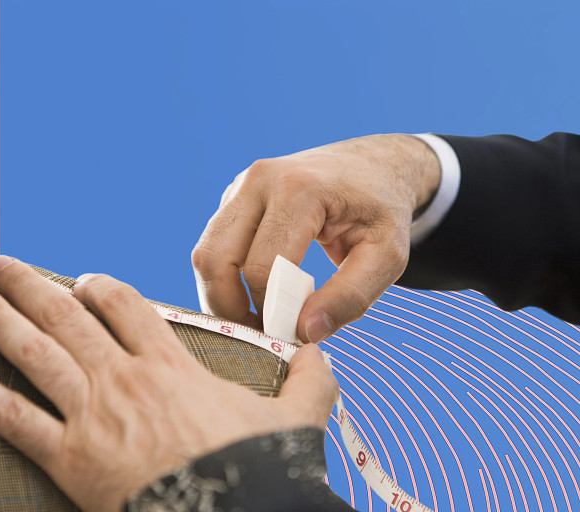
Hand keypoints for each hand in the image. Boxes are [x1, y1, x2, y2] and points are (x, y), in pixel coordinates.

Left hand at [0, 256, 338, 511]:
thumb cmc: (257, 472)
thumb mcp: (297, 420)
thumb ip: (309, 380)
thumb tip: (324, 352)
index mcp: (170, 365)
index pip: (126, 306)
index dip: (99, 287)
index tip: (83, 282)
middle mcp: (123, 377)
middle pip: (67, 316)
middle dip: (30, 284)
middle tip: (0, 262)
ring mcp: (90, 413)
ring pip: (34, 350)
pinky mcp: (66, 456)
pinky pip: (8, 414)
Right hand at [192, 134, 440, 342]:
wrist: (371, 166)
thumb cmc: (382, 210)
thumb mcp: (387, 257)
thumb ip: (350, 297)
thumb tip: (304, 333)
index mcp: (300, 189)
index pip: (262, 266)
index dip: (269, 311)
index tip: (291, 337)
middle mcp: (259, 181)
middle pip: (216, 259)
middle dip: (229, 308)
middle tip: (259, 335)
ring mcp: (241, 187)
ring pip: (205, 254)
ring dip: (220, 295)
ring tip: (253, 321)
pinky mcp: (233, 198)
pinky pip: (213, 246)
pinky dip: (225, 278)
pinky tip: (253, 296)